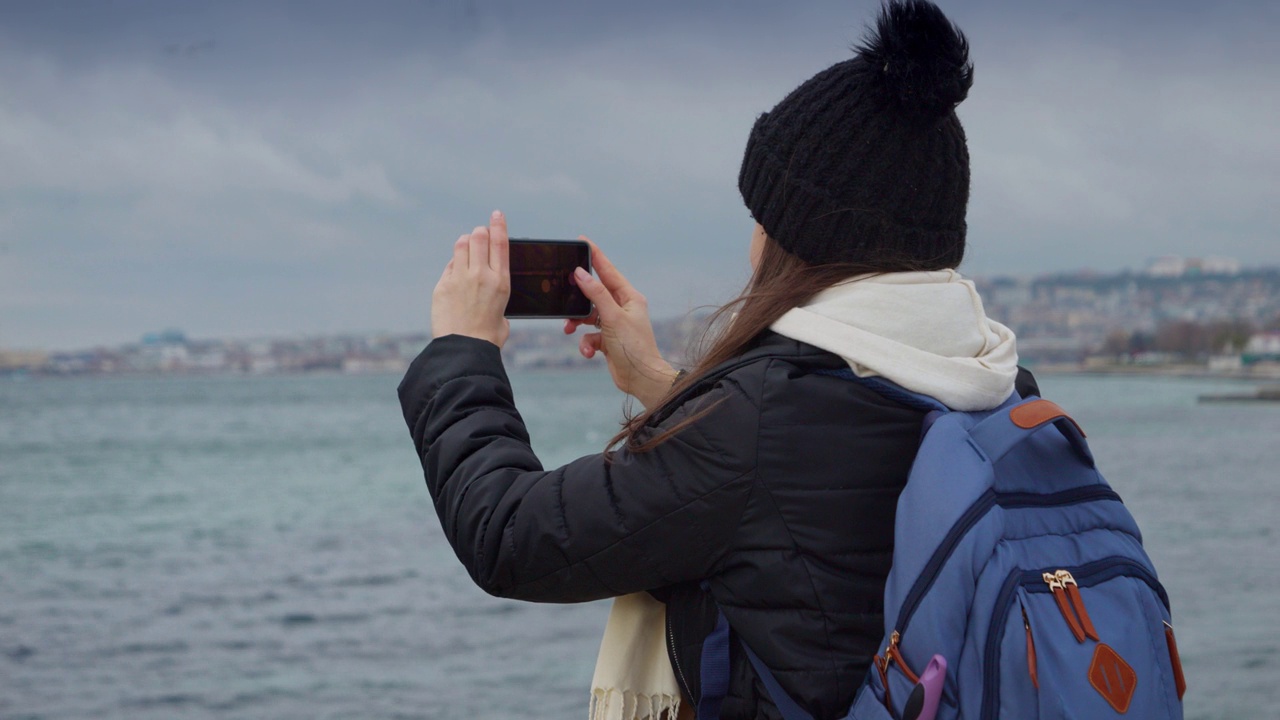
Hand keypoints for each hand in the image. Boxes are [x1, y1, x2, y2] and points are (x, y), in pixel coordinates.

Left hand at [431, 211, 510, 347]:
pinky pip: (449, 267)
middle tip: (479, 234)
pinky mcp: (442, 286)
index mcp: (500, 281)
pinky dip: (453, 266)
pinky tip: (456, 276)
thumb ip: (498, 299)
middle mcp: (481, 275)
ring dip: (465, 243)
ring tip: (467, 249)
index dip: (498, 225)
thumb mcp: (503, 315)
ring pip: (461, 245)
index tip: (496, 214)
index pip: (500, 243)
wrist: (464, 350)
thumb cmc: (487, 338)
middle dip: (479, 232)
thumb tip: (493, 301)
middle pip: (478, 237)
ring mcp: (459, 278)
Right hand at [564, 239, 675, 407]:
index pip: (609, 271)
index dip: (595, 256)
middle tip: (564, 294)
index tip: (582, 241)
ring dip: (577, 324)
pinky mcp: (608, 340)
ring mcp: (615, 324)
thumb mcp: (613, 317)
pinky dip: (586, 343)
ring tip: (569, 329)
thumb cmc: (634, 347)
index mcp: (629, 297)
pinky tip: (589, 352)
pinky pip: (590, 335)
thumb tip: (581, 274)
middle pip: (594, 294)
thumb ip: (596, 294)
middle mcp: (622, 308)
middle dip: (578, 300)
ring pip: (588, 316)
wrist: (641, 379)